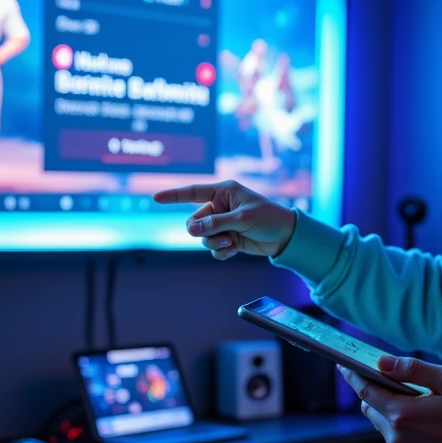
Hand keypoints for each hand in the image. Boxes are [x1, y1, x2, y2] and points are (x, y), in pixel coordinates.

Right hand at [152, 179, 296, 258]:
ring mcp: (223, 223)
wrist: (286, 237)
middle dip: (203, 231)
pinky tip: (233, 251)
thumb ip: (216, 223)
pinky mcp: (228, 238)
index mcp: (223, 191)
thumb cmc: (268, 218)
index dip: (173, 195)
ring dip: (214, 242)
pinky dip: (220, 251)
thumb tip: (191, 229)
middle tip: (219, 235)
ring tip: (231, 242)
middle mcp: (220, 206)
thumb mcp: (242, 218)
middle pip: (194, 221)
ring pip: (202, 236)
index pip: (192, 192)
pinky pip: (213, 247)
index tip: (155, 198)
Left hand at [338, 355, 441, 442]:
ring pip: (379, 422)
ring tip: (411, 397)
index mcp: (403, 414)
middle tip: (387, 376)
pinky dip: (397, 422)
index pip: (366, 391)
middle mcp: (397, 436)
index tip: (343, 364)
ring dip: (387, 407)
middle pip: (370, 407)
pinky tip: (419, 415)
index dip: (353, 376)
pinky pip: (392, 435)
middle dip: (374, 390)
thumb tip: (382, 362)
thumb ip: (412, 369)